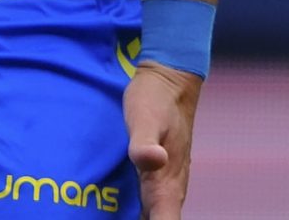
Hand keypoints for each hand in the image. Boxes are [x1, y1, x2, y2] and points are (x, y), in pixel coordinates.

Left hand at [126, 63, 200, 218]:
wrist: (167, 83)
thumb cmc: (154, 101)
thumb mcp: (144, 117)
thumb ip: (144, 142)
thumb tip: (152, 160)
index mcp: (168, 183)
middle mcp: (168, 189)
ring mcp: (163, 184)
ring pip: (154, 218)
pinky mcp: (153, 176)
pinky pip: (147, 206)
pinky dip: (136, 215)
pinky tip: (120, 216)